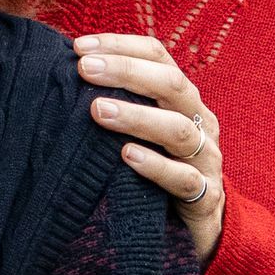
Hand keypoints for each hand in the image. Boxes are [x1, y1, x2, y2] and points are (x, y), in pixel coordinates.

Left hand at [74, 33, 223, 263]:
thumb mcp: (141, 129)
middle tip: (84, 69)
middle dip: (126, 71)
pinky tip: (126, 157)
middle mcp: (199, 120)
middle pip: (170, 84)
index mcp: (183, 97)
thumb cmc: (158, 167)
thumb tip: (67, 71)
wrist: (197, 229)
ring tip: (98, 110)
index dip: (121, 45)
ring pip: (177, 129)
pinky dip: (155, 166)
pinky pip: (184, 179)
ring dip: (136, 116)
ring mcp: (206, 158)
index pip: (158, 56)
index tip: (79, 46)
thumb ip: (117, 100)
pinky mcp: (206, 197)